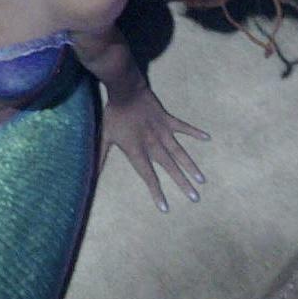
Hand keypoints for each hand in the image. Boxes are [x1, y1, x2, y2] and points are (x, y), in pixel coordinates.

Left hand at [99, 87, 209, 213]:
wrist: (125, 90)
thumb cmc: (113, 115)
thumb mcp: (104, 137)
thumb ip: (99, 157)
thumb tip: (90, 174)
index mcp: (137, 150)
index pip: (148, 176)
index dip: (156, 192)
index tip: (165, 208)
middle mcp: (153, 144)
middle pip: (170, 167)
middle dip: (182, 183)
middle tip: (195, 198)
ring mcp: (163, 131)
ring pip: (179, 152)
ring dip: (191, 166)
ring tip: (202, 180)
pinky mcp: (168, 119)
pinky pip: (184, 127)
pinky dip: (195, 132)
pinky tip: (207, 138)